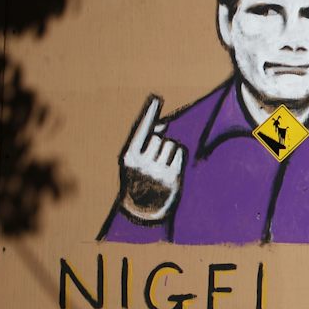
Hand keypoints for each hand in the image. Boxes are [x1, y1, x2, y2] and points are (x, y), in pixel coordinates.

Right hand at [118, 94, 183, 222]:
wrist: (142, 211)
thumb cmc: (138, 180)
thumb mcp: (134, 161)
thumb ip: (144, 142)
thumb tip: (163, 123)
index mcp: (129, 157)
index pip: (141, 130)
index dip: (149, 113)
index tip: (156, 98)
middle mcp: (142, 163)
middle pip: (160, 137)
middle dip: (160, 145)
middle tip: (154, 163)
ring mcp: (158, 171)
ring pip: (171, 144)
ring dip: (169, 151)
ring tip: (161, 167)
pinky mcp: (173, 177)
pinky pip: (180, 153)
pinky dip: (177, 157)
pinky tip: (171, 169)